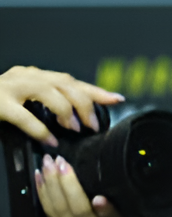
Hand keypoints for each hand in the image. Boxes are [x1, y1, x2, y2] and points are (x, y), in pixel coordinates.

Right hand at [0, 65, 122, 145]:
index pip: (71, 80)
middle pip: (65, 83)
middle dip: (85, 102)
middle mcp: (24, 76)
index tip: (117, 100)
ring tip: (74, 128)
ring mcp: (9, 87)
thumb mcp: (23, 101)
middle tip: (92, 124)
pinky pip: (23, 115)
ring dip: (66, 110)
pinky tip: (49, 140)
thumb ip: (46, 105)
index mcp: (33, 76)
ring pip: (48, 91)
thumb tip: (76, 120)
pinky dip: (40, 128)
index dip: (96, 91)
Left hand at [35, 154, 140, 216]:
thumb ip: (126, 213)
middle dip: (68, 185)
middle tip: (62, 162)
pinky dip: (43, 195)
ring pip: (59, 212)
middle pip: (79, 213)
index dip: (107, 212)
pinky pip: (48, 215)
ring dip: (51, 185)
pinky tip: (40, 180)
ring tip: (48, 165)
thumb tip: (122, 181)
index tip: (100, 199)